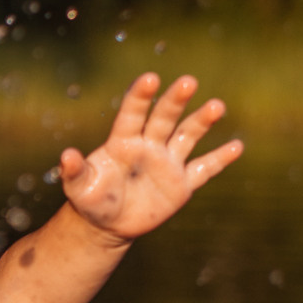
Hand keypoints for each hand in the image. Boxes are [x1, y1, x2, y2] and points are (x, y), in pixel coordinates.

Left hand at [60, 73, 242, 240]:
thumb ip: (75, 171)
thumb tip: (65, 156)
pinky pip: (204, 169)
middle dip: (175, 101)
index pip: (132, 114)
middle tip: (188, 81)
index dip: (140, 97)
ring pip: (187, 136)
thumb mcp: (79, 188)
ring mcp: (167, 162)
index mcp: (123, 142)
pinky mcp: (182, 184)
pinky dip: (220, 160)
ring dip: (201, 122)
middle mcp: (148, 145)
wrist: (108, 224)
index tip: (150, 78)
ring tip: (216, 106)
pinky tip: (237, 147)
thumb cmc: (91, 200)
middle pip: (164, 118)